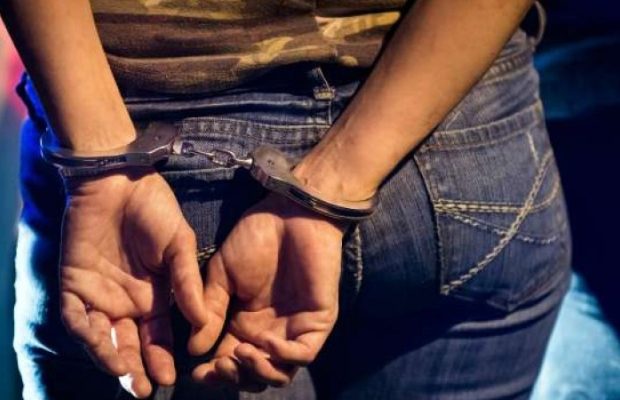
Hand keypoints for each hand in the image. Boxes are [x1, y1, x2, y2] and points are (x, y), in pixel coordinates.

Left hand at [59, 169, 206, 397]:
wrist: (119, 180)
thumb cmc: (155, 210)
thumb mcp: (180, 245)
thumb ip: (188, 282)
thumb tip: (203, 321)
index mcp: (155, 296)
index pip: (159, 337)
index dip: (163, 358)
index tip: (170, 377)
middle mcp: (127, 301)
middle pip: (129, 343)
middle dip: (136, 368)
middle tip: (144, 388)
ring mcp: (99, 293)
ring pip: (101, 336)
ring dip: (110, 356)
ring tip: (123, 371)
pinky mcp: (74, 283)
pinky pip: (75, 315)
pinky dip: (85, 331)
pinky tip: (99, 341)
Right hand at [190, 193, 345, 390]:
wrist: (290, 213)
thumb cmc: (255, 238)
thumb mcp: (221, 275)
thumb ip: (210, 311)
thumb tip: (193, 351)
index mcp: (243, 323)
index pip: (228, 361)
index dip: (213, 374)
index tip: (196, 374)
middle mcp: (269, 332)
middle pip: (253, 374)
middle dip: (234, 377)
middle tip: (219, 365)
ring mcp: (294, 328)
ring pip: (280, 373)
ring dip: (258, 372)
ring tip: (241, 354)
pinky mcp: (318, 321)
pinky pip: (304, 354)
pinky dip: (284, 357)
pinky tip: (267, 343)